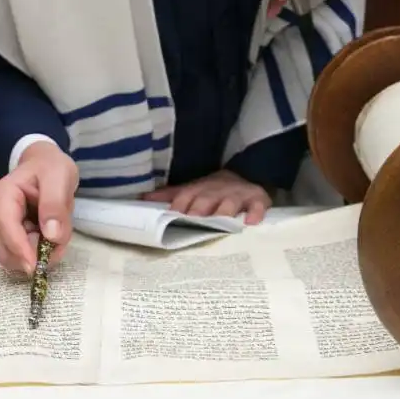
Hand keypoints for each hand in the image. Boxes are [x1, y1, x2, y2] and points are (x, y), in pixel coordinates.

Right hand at [0, 142, 76, 273]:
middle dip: (33, 255)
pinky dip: (37, 255)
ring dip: (37, 256)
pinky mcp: (7, 237)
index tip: (38, 266)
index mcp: (3, 196)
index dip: (21, 250)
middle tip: (60, 244)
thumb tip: (51, 236)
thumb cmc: (50, 168)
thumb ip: (55, 204)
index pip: (7, 229)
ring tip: (58, 237)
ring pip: (12, 257)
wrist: (44, 165)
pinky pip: (20, 256)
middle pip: (5, 250)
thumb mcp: (59, 177)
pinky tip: (50, 240)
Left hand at [142, 169, 271, 223]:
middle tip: (194, 221)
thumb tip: (142, 199)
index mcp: (198, 190)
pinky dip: (255, 213)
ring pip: (230, 202)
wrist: (245, 176)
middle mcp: (216, 191)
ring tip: (221, 220)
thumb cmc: (212, 191)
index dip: (179, 205)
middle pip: (206, 199)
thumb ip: (170, 196)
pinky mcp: (257, 200)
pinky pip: (258, 206)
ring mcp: (237, 195)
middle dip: (200, 209)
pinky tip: (251, 222)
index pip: (185, 197)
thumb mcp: (191, 191)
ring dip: (224, 211)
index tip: (172, 216)